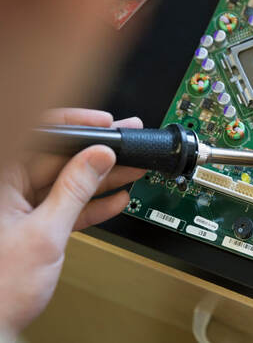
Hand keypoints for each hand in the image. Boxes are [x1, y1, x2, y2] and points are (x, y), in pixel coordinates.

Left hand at [0, 109, 144, 336]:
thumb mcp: (44, 233)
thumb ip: (75, 191)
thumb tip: (99, 157)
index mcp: (0, 181)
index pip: (39, 137)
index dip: (76, 126)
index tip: (105, 125)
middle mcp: (7, 190)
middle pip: (59, 160)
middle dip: (98, 154)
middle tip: (129, 145)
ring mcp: (21, 209)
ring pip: (67, 183)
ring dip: (102, 179)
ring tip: (133, 169)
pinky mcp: (35, 227)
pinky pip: (68, 207)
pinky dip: (92, 205)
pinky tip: (116, 199)